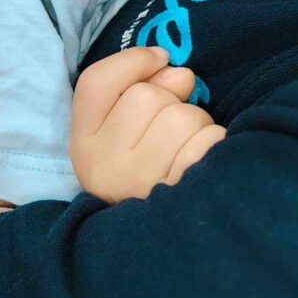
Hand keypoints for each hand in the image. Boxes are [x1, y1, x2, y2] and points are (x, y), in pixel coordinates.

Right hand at [70, 46, 226, 203]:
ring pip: (182, 117)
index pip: (96, 82)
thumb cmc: (146, 168)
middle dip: (172, 101)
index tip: (159, 59)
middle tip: (172, 130)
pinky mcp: (178, 194)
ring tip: (187, 149)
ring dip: (197, 123)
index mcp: (84, 144)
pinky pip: (207, 140)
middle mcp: (103, 165)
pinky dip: (213, 141)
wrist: (161, 238)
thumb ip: (146, 87)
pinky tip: (202, 162)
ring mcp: (139, 183)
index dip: (133, 60)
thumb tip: (180, 71)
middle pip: (147, 97)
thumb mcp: (126, 128)